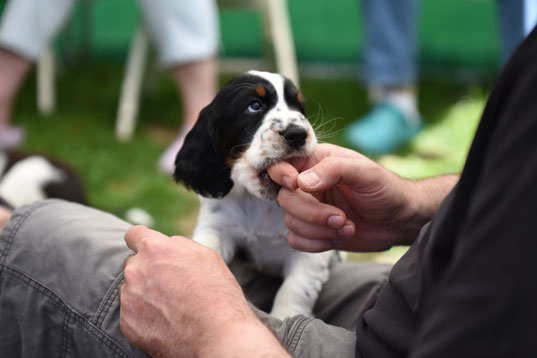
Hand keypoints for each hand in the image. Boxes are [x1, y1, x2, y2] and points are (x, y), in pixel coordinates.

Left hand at [119, 226, 288, 357]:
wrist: (219, 335)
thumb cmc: (217, 293)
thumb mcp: (205, 255)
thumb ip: (178, 245)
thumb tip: (167, 245)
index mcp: (155, 248)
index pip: (133, 235)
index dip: (142, 242)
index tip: (149, 252)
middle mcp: (136, 270)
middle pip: (134, 265)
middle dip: (148, 272)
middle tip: (171, 286)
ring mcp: (129, 298)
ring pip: (131, 290)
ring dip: (145, 295)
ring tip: (172, 308)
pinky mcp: (128, 324)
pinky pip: (131, 315)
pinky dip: (144, 317)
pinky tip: (166, 322)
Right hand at [268, 144, 448, 252]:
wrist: (400, 220)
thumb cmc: (385, 189)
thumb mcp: (364, 172)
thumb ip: (333, 170)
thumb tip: (301, 182)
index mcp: (315, 162)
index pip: (281, 164)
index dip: (280, 174)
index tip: (295, 184)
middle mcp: (308, 185)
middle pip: (284, 199)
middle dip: (311, 213)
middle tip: (340, 217)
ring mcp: (310, 209)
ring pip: (290, 222)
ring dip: (319, 230)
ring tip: (347, 225)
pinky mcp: (314, 232)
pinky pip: (296, 240)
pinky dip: (317, 244)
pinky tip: (341, 237)